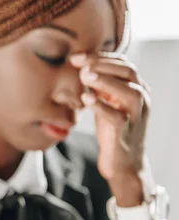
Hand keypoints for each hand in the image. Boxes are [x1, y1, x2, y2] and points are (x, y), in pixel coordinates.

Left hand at [70, 52, 150, 182]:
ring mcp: (136, 116)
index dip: (101, 57)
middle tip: (79, 62)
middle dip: (103, 64)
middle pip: (129, 72)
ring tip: (84, 75)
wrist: (123, 164)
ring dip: (106, 81)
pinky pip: (116, 116)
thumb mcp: (107, 104)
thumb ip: (100, 87)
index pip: (123, 64)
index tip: (77, 56)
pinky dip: (100, 105)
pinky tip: (85, 98)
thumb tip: (81, 66)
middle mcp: (142, 99)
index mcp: (137, 89)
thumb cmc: (113, 131)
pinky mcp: (126, 132)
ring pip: (129, 91)